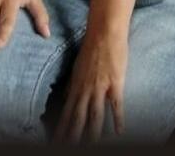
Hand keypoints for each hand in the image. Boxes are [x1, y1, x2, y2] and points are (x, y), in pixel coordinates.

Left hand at [53, 29, 127, 143]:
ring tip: (90, 147)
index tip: (55, 141)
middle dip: (72, 136)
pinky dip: (118, 119)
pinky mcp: (115, 83)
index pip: (67, 113)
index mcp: (76, 86)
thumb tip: (64, 98)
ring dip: (92, 133)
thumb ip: (71, 84)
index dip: (61, 129)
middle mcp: (85, 89)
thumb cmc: (91, 48)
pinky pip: (116, 105)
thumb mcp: (77, 67)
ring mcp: (100, 87)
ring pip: (95, 115)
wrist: (104, 31)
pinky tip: (118, 132)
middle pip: (78, 118)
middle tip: (65, 148)